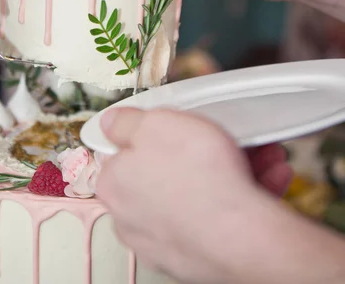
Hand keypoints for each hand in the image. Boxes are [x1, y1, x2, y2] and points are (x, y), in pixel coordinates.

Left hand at [97, 108, 290, 283]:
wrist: (240, 237)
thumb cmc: (199, 178)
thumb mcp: (157, 123)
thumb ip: (126, 122)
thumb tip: (111, 122)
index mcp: (115, 183)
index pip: (124, 151)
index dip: (153, 132)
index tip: (175, 124)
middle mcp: (133, 217)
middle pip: (168, 170)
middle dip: (202, 148)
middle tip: (223, 136)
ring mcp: (165, 240)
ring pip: (199, 192)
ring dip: (231, 169)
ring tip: (260, 155)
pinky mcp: (198, 255)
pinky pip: (219, 216)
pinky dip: (243, 195)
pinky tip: (267, 179)